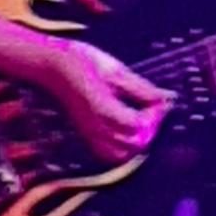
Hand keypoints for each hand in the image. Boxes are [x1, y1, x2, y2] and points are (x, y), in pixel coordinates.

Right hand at [41, 38, 171, 164]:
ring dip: (137, 141)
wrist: (51, 66)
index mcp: (103, 108)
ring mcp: (88, 133)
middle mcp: (95, 126)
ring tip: (142, 121)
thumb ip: (141, 89)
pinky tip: (126, 129)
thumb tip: (164, 98)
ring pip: (121, 154)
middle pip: (133, 144)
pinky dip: (122, 147)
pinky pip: (107, 153)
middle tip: (154, 109)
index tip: (160, 98)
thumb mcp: (115, 69)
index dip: (155, 114)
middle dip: (150, 128)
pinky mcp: (85, 133)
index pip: (138, 125)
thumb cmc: (80, 61)